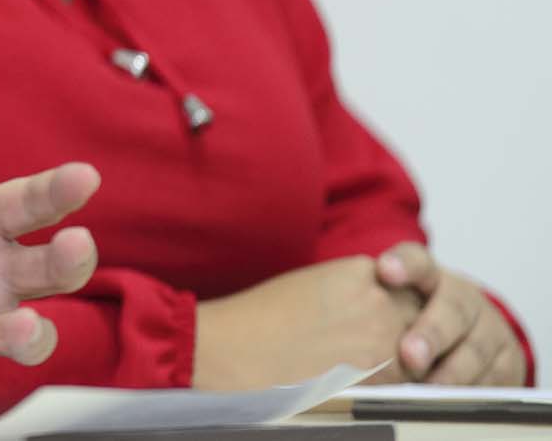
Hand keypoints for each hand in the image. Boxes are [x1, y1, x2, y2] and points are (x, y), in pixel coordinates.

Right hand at [192, 256, 421, 389]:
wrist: (238, 348)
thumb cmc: (263, 317)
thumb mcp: (316, 284)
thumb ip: (357, 290)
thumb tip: (377, 311)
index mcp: (362, 271)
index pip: (408, 288)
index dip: (401, 307)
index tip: (390, 318)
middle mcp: (381, 301)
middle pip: (422, 320)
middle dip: (411, 335)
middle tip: (389, 349)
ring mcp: (385, 339)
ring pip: (421, 355)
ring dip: (405, 365)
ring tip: (368, 369)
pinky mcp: (380, 375)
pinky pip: (406, 383)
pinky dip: (392, 387)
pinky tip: (363, 384)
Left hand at [376, 243, 526, 384]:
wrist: (462, 331)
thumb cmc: (406, 318)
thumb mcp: (386, 303)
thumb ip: (362, 306)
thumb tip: (315, 318)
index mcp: (427, 276)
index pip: (416, 261)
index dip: (403, 265)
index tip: (384, 271)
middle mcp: (461, 297)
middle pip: (451, 308)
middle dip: (431, 332)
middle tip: (408, 354)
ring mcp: (487, 328)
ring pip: (476, 346)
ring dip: (453, 368)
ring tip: (428, 386)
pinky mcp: (506, 360)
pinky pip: (494, 375)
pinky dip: (475, 386)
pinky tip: (452, 395)